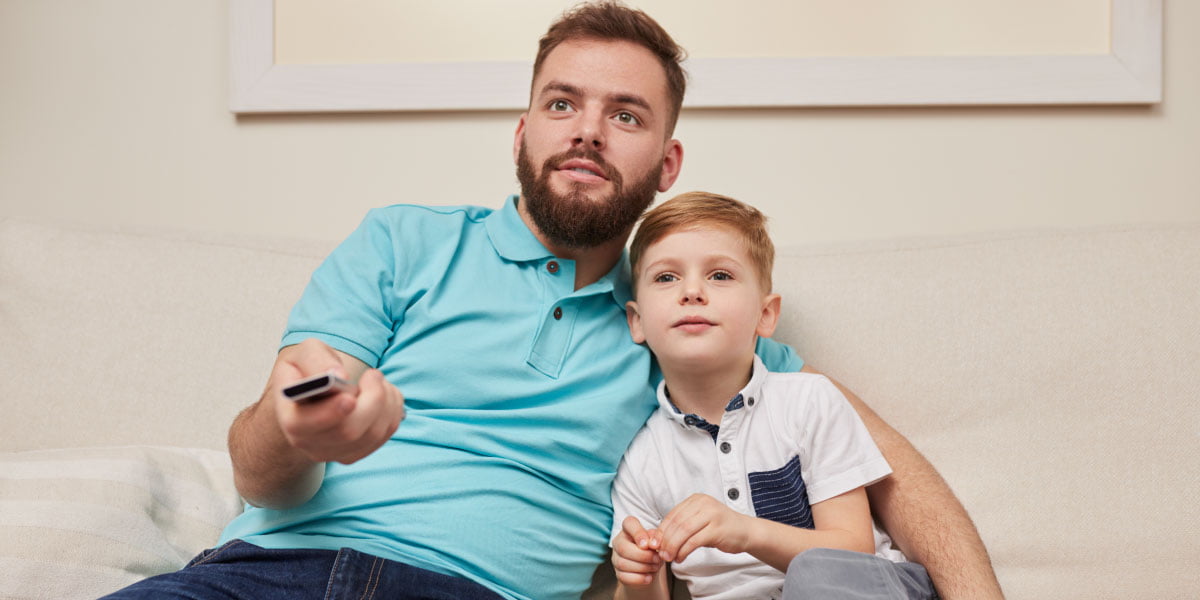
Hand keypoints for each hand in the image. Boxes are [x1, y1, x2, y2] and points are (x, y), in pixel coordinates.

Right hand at [272, 339, 404, 463]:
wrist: (312, 391)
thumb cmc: (307, 370)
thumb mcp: (303, 353)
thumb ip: (316, 360)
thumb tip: (338, 376)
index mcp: (290, 417)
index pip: (303, 425)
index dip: (330, 413)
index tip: (349, 397)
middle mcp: (308, 442)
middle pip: (348, 432)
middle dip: (371, 399)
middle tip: (373, 374)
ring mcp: (333, 452)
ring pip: (372, 434)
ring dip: (386, 401)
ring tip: (376, 380)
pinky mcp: (356, 452)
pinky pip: (385, 434)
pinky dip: (392, 410)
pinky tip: (383, 394)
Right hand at [612, 516, 663, 586]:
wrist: (650, 568)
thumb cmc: (653, 549)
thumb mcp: (656, 541)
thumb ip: (655, 538)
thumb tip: (653, 543)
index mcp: (629, 529)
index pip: (628, 524)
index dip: (638, 533)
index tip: (648, 544)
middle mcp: (619, 542)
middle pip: (623, 548)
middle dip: (643, 556)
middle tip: (658, 559)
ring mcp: (616, 558)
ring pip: (623, 563)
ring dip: (643, 567)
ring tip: (655, 567)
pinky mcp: (618, 573)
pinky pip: (624, 577)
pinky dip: (639, 578)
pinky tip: (649, 578)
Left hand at [657, 493, 749, 563]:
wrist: (746, 531)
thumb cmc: (720, 528)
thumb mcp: (699, 521)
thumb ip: (682, 525)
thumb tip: (659, 538)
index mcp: (696, 499)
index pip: (672, 515)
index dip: (661, 530)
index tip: (654, 544)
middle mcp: (703, 503)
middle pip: (677, 523)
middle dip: (666, 540)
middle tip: (660, 554)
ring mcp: (711, 515)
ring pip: (684, 531)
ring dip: (673, 547)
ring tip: (669, 557)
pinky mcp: (717, 529)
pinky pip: (694, 541)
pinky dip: (684, 551)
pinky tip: (680, 558)